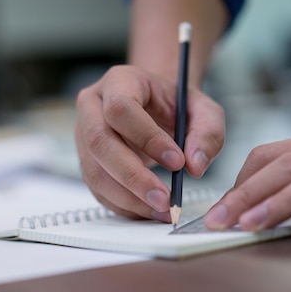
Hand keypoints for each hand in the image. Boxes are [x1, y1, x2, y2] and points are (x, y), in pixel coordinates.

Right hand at [75, 65, 224, 220]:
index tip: (177, 162)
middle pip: (100, 142)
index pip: (121, 109)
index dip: (146, 138)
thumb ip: (207, 133)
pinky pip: (96, 187)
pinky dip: (122, 204)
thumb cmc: (175, 104)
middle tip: (164, 199)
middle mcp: (92, 104)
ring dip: (127, 197)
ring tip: (160, 210)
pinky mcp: (85, 159)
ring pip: (94, 170)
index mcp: (119, 81)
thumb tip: (195, 166)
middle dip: (133, 176)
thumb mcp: (203, 109)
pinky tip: (147, 211)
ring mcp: (83, 133)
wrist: (154, 106)